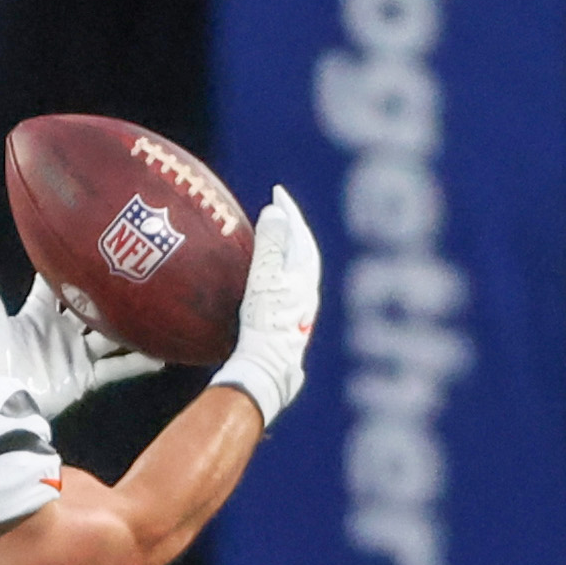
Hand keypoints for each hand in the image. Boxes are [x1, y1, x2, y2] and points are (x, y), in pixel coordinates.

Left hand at [0, 253, 153, 420]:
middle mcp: (60, 331)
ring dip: (130, 324)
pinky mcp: (86, 377)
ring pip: (110, 334)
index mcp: (37, 314)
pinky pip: (118, 369)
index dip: (64, 268)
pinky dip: (138, 363)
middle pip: (90, 306)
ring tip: (157, 307)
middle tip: (135, 269)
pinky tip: (162, 354)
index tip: (87, 245)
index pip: (53, 286)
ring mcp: (75, 353)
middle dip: (108, 291)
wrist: (0, 400)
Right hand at [211, 187, 323, 428]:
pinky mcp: (284, 327)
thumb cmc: (263, 327)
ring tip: (267, 241)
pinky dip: (273, 274)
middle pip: (303, 253)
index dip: (289, 212)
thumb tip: (274, 212)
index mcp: (306, 280)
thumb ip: (270, 246)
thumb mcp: (264, 281)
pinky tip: (258, 281)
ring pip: (295, 272)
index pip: (301, 236)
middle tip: (275, 212)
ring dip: (283, 252)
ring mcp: (297, 312)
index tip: (276, 192)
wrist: (265, 372)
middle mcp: (307, 295)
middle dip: (290, 230)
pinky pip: (283, 289)